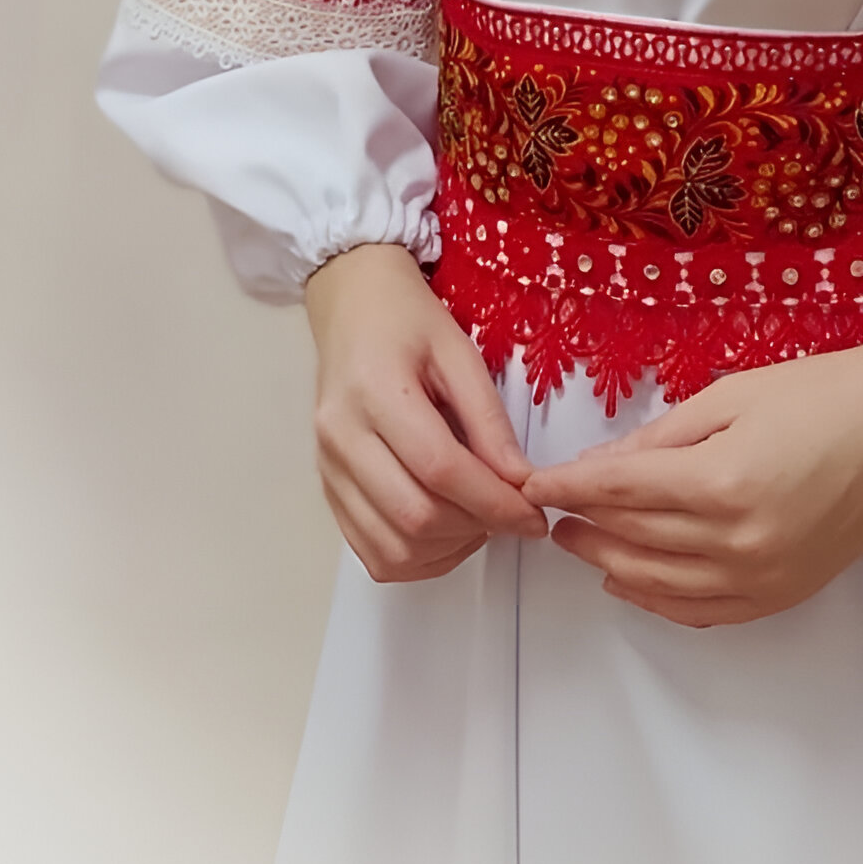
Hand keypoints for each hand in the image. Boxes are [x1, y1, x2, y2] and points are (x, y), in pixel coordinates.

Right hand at [303, 243, 546, 580]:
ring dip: (448, 550)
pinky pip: (371, 550)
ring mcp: (328, 468)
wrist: (352, 305)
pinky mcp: (328, 488)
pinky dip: (416, 558)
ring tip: (481, 521)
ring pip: (390, 547)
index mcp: (375, 391)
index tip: (534, 514)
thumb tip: (521, 482)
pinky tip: (448, 532)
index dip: (494, 502)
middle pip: (414, 515)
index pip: (440, 469)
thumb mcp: (460, 353)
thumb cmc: (407, 319)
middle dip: (476, 527)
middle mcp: (341, 437)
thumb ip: (490, 420)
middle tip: (512, 514)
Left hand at [522, 315, 862, 626]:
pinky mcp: (782, 595)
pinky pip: (701, 612)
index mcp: (721, 482)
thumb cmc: (825, 394)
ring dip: (608, 565)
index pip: (617, 492)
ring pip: (657, 585)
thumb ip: (661, 437)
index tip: (535, 483)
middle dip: (582, 524)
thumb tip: (601, 464)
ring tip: (578, 543)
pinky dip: (657, 599)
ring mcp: (761, 577)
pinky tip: (631, 582)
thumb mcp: (731, 396)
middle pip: (630, 540)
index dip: (568, 487)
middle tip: (549, 510)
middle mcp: (736, 541)